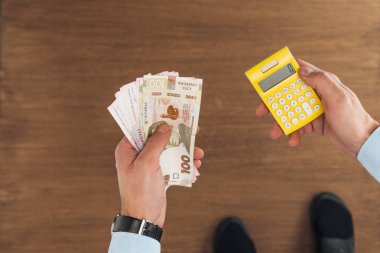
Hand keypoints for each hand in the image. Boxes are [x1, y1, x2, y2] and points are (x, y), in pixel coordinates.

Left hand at [114, 123, 203, 226]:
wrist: (145, 219)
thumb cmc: (141, 190)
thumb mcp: (148, 163)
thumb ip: (156, 143)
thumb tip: (165, 127)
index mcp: (127, 149)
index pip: (140, 127)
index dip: (155, 118)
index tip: (170, 111)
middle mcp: (137, 155)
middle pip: (158, 138)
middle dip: (176, 136)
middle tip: (192, 129)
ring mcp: (148, 165)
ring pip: (168, 151)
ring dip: (184, 151)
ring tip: (199, 153)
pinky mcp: (158, 174)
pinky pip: (172, 163)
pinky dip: (183, 163)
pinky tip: (195, 166)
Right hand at [256, 59, 378, 156]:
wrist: (361, 142)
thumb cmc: (353, 118)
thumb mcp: (338, 97)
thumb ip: (320, 81)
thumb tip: (300, 71)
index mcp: (322, 82)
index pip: (299, 70)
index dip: (283, 70)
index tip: (267, 74)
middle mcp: (316, 94)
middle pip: (289, 93)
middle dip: (273, 102)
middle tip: (261, 110)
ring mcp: (313, 108)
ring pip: (290, 112)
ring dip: (281, 123)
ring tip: (274, 133)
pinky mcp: (313, 122)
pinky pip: (298, 126)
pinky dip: (293, 134)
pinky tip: (293, 141)